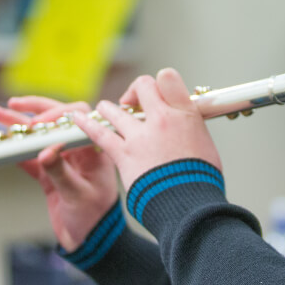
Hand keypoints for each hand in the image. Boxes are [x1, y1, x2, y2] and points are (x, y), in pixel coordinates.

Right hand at [0, 97, 118, 251]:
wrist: (91, 243)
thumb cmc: (94, 219)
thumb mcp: (78, 195)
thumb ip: (60, 173)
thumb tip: (44, 152)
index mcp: (93, 149)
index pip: (77, 118)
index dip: (57, 114)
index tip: (38, 122)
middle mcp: (77, 150)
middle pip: (56, 120)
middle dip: (34, 110)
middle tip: (12, 105)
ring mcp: (62, 160)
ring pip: (39, 136)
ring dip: (18, 125)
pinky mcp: (48, 174)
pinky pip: (29, 156)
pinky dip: (13, 149)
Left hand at [72, 68, 222, 193]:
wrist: (190, 207)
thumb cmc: (202, 181)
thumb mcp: (206, 145)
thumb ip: (190, 128)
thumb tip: (183, 124)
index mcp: (186, 114)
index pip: (168, 78)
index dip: (160, 83)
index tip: (157, 94)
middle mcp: (162, 119)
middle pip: (142, 86)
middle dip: (135, 92)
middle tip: (132, 102)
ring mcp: (140, 136)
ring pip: (115, 109)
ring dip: (109, 108)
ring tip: (105, 110)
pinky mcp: (124, 154)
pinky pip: (99, 132)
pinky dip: (87, 123)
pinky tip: (78, 118)